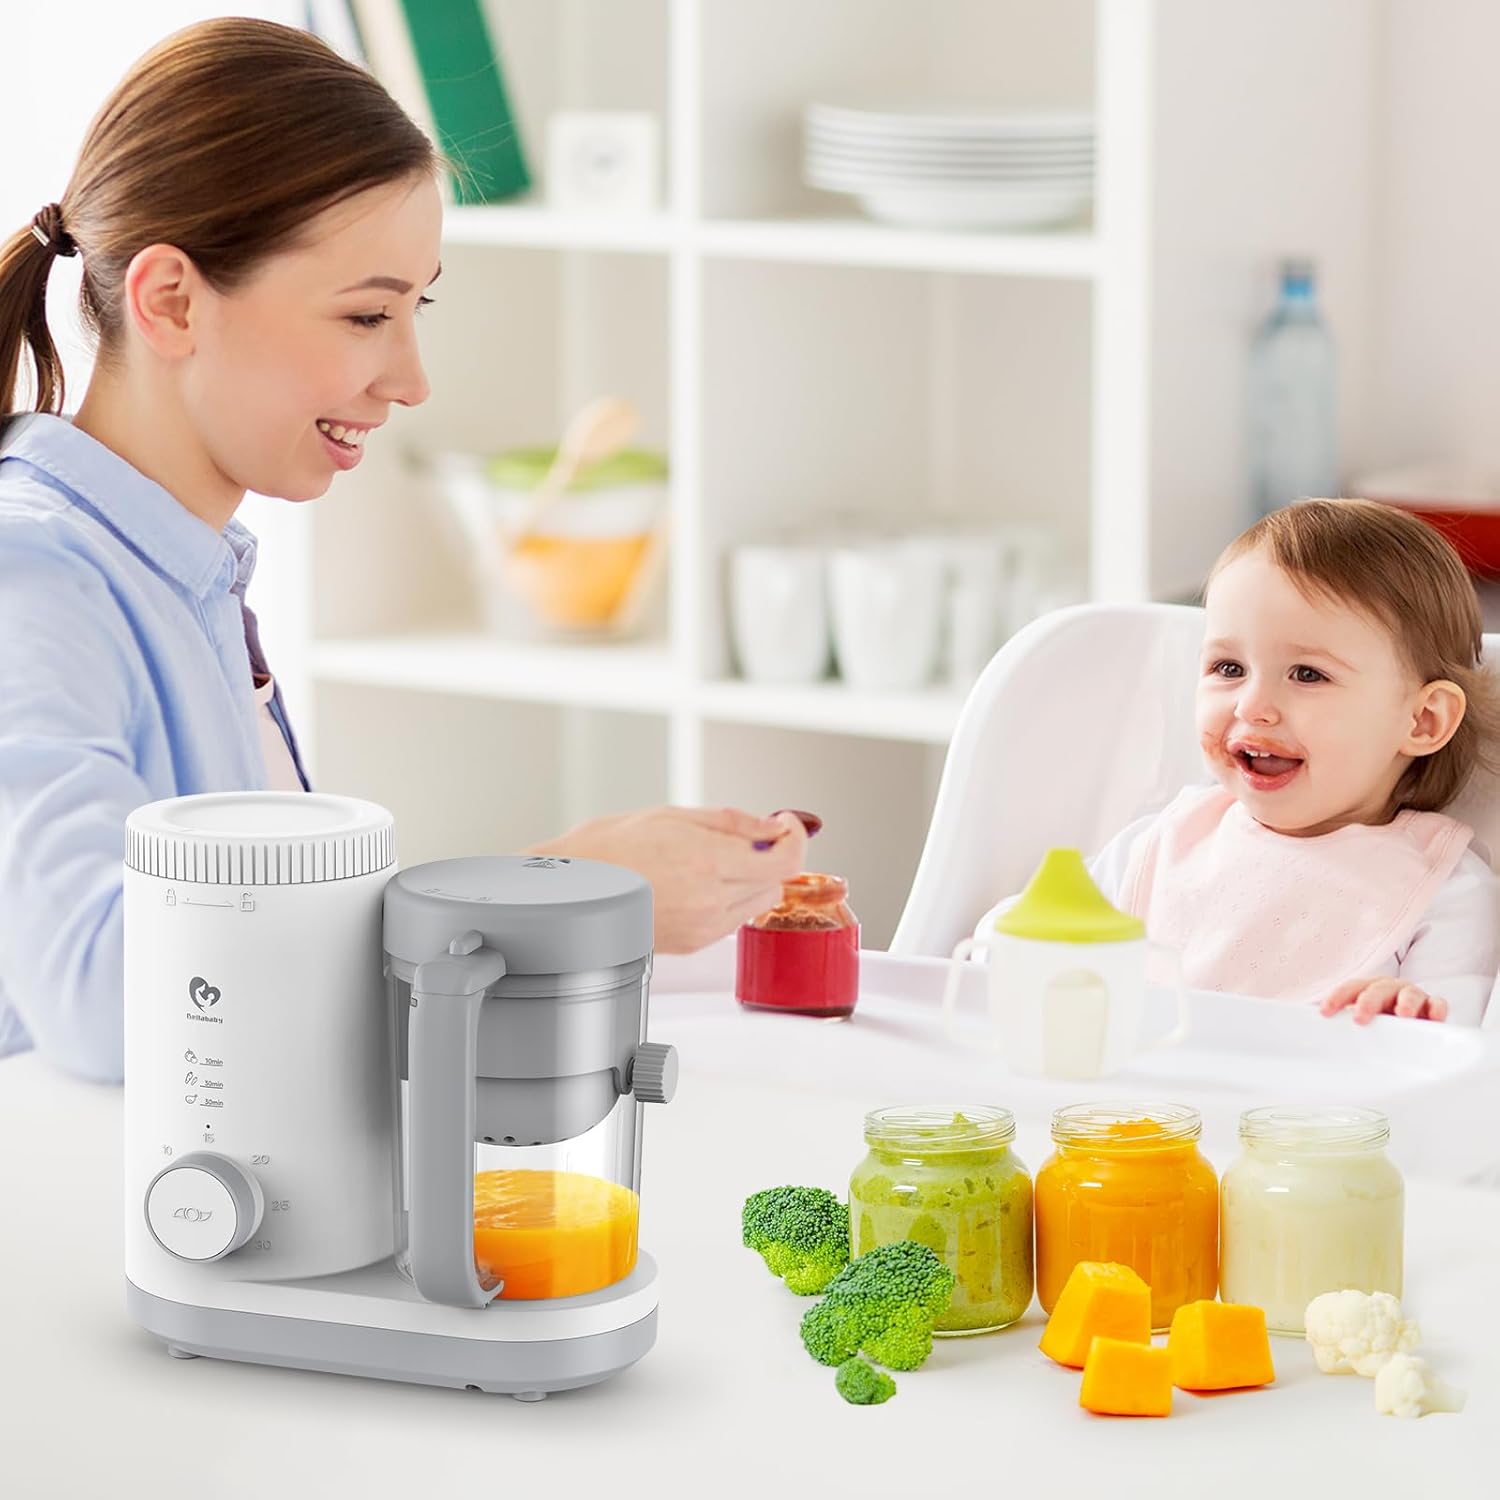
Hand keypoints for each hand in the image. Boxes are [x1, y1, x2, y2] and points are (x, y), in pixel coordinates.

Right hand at [529, 806, 809, 953]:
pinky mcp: (695, 944)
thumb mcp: (673, 815)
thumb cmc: (608, 848)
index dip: (795, 838)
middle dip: (769, 856)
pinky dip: (730, 900)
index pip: (786, 859)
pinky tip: (697, 883)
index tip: (785, 824)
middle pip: (777, 881)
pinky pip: (734, 920)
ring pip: (759, 902)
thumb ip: (734, 822)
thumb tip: (775, 825)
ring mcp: (704, 926)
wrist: (569, 892)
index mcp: (707, 861)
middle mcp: (711, 899)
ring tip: (712, 861)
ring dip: (751, 880)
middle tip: (744, 838)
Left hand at [1320, 977, 1449, 1023]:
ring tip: (1402, 1015)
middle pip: (1377, 989)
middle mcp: (1390, 989)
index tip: (1325, 1012)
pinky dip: (1437, 1009)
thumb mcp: (1360, 1022)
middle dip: (1368, 1001)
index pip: (1350, 988)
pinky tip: (1435, 1019)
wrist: (1411, 1023)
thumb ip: (1343, 1026)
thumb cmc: (1378, 1023)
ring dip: (1405, 1002)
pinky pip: (1438, 1004)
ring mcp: (1413, 997)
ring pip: (1410, 993)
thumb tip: (1313, 1037)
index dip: (1337, 997)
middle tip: (1360, 1019)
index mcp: (1367, 989)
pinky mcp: (1433, 1008)